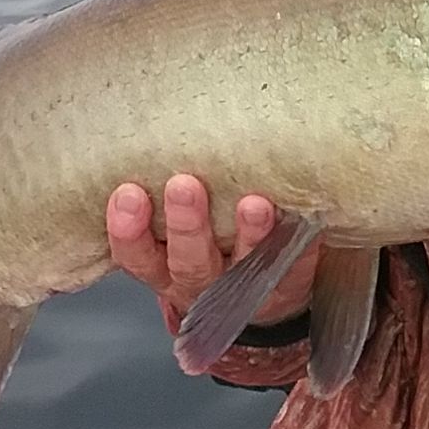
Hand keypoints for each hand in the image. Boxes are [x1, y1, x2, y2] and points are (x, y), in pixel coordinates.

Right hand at [107, 174, 320, 335]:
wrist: (254, 300)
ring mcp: (242, 290)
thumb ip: (160, 191)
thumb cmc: (203, 241)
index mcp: (161, 266)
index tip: (127, 192)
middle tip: (183, 185)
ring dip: (247, 234)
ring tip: (254, 204)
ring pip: (241, 267)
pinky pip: (293, 268)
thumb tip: (152, 128)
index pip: (135, 254)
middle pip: (186, 260)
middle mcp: (197, 281)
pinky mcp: (284, 287)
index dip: (127, 229)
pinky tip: (302, 218)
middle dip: (185, 224)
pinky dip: (299, 246)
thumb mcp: (168, 228)